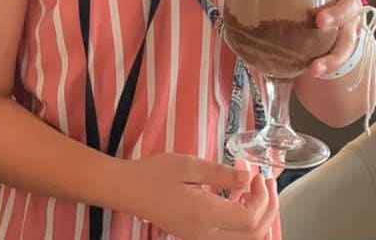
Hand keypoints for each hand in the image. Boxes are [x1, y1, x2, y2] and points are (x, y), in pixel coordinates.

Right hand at [127, 154, 277, 239]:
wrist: (129, 190)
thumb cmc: (154, 174)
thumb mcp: (187, 165)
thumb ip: (220, 173)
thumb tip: (248, 177)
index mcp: (204, 215)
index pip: (249, 218)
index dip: (262, 198)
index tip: (258, 176)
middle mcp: (206, 235)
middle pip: (254, 235)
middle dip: (268, 209)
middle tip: (266, 183)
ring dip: (260, 219)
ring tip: (257, 192)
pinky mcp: (199, 239)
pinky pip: (234, 239)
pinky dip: (246, 225)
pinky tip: (240, 201)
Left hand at [310, 0, 361, 77]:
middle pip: (350, 4)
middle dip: (338, 13)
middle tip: (319, 20)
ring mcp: (345, 19)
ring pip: (349, 35)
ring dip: (335, 52)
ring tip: (315, 65)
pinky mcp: (339, 38)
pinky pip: (338, 54)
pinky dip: (327, 64)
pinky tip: (313, 70)